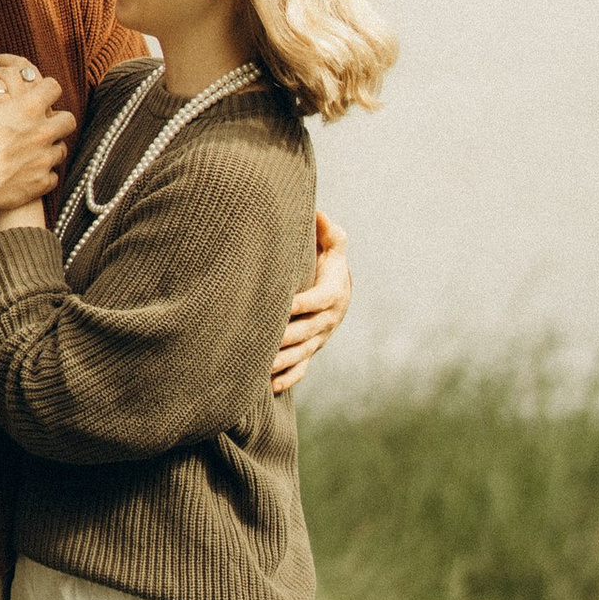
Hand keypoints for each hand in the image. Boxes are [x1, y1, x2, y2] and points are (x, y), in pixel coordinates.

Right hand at [0, 69, 73, 215]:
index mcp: (27, 108)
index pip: (53, 88)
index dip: (46, 89)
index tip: (40, 95)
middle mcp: (42, 132)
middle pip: (69, 119)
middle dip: (58, 119)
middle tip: (43, 124)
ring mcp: (44, 159)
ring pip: (62, 149)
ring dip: (49, 147)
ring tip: (32, 151)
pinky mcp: (41, 183)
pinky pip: (53, 176)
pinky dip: (43, 173)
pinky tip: (28, 172)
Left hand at [271, 210, 351, 396]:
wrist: (339, 291)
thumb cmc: (328, 262)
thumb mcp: (333, 245)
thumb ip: (328, 232)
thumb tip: (319, 213)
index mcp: (333, 294)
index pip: (318, 300)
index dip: (303, 303)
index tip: (285, 305)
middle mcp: (326, 321)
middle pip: (306, 331)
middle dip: (285, 337)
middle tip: (262, 340)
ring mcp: (318, 338)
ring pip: (301, 353)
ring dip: (281, 361)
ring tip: (259, 367)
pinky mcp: (311, 350)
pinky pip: (301, 368)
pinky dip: (287, 378)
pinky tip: (269, 386)